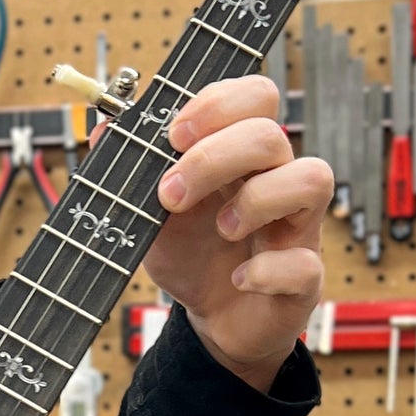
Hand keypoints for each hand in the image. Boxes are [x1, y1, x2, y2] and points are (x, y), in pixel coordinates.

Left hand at [141, 73, 329, 391]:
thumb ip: (132, 171)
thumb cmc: (193, 255)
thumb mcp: (149, 211)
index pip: (255, 96)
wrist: (214, 318)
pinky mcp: (305, 275)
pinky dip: (265, 271)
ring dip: (256, 200)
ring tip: (222, 229)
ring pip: (312, 178)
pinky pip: (304, 263)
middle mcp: (276, 179)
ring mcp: (297, 225)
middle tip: (173, 193)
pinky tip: (238, 278)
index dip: (217, 104)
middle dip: (214, 157)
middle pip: (272, 134)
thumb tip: (104, 129)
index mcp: (241, 154)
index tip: (173, 136)